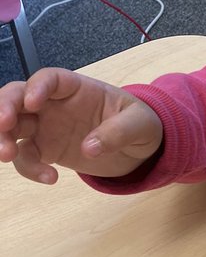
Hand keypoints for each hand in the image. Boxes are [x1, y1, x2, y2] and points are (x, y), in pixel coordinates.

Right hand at [0, 67, 162, 183]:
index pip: (49, 78)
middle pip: (17, 97)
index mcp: (76, 88)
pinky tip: (50, 178)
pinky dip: (29, 168)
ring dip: (3, 137)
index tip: (33, 103)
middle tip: (3, 124)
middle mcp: (54, 104)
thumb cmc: (139, 124)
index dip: (37, 87)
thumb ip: (118, 131)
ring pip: (12, 126)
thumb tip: (90, 148)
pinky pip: (27, 156)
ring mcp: (46, 126)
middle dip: (4, 107)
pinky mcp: (46, 150)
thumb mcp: (140, 124)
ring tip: (7, 155)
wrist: (137, 149)